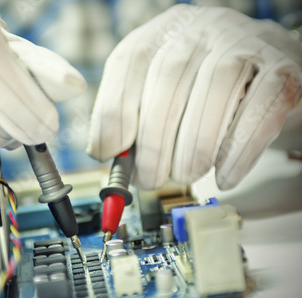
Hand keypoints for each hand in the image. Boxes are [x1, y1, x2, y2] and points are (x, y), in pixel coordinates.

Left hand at [87, 4, 301, 189]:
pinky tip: (225, 175)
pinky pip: (260, 109)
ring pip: (215, 87)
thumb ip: (134, 115)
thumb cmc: (207, 90)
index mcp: (165, 32)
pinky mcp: (285, 68)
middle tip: (150, 178)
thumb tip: (105, 153)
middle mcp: (203, 28)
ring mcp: (246, 42)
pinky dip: (239, 150)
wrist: (270, 72)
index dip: (113, 111)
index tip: (107, 153)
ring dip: (194, 144)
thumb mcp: (164, 92)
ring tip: (185, 174)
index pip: (129, 60)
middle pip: (169, 74)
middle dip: (154, 138)